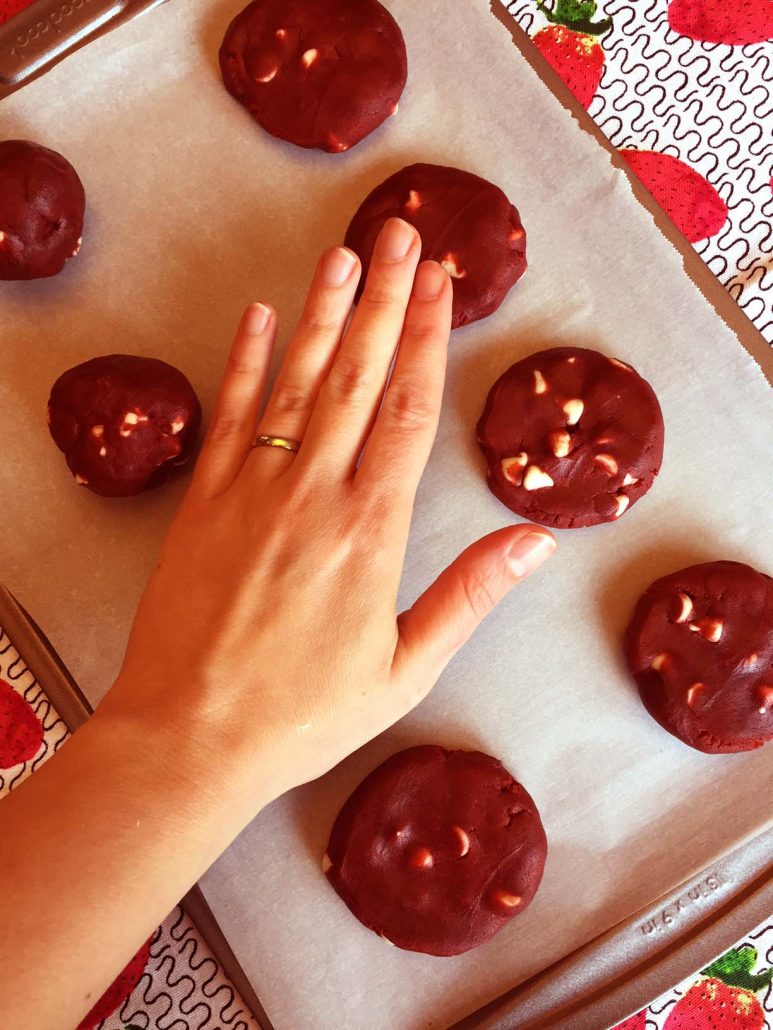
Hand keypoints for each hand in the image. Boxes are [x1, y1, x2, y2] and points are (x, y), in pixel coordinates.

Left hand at [104, 217, 556, 808]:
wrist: (192, 737)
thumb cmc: (302, 714)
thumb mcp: (405, 669)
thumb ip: (468, 596)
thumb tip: (533, 544)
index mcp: (371, 531)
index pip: (410, 412)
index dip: (430, 341)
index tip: (442, 287)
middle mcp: (314, 494)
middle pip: (359, 378)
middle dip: (387, 300)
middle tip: (402, 235)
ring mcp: (253, 491)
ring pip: (296, 382)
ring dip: (324, 313)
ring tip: (345, 255)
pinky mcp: (203, 501)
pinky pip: (228, 415)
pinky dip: (243, 361)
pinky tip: (258, 316)